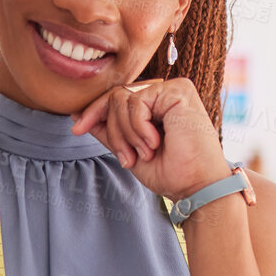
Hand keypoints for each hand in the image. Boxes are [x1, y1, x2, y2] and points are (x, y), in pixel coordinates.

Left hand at [69, 77, 229, 201]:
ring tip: (146, 153)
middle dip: (113, 131)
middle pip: (115, 97)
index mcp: (157, 106)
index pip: (115, 98)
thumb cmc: (173, 173)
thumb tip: (77, 115)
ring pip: (121, 99)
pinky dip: (138, 127)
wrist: (197, 186)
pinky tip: (155, 142)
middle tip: (128, 158)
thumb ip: (109, 131)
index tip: (77, 129)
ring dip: (127, 134)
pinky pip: (135, 101)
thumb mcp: (130, 151)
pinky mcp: (179, 90)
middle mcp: (165, 93)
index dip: (94, 112)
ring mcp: (172, 90)